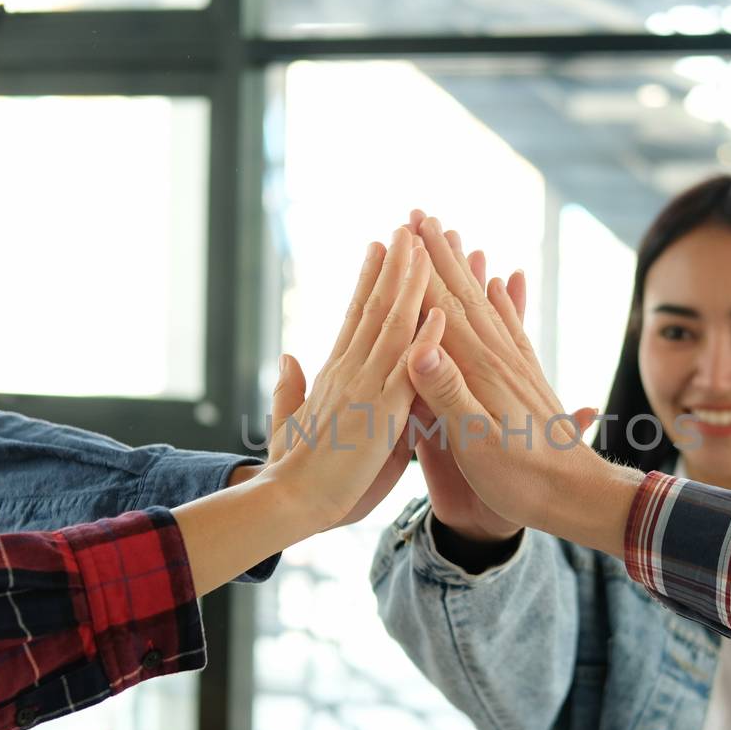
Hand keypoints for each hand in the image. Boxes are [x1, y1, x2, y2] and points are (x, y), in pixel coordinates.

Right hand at [258, 226, 442, 532]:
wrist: (289, 504)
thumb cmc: (294, 472)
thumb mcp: (290, 422)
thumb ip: (290, 388)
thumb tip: (289, 355)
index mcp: (335, 374)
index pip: (357, 316)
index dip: (369, 280)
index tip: (380, 247)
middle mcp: (351, 372)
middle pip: (377, 307)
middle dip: (393, 265)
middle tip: (408, 225)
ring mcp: (365, 388)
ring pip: (393, 325)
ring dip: (411, 283)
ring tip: (424, 244)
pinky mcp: (380, 414)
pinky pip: (410, 371)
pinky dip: (425, 340)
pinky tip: (441, 312)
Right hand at [401, 210, 525, 544]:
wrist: (578, 499)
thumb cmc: (521, 482)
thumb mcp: (475, 445)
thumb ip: (447, 396)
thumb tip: (420, 347)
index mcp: (478, 372)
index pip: (440, 309)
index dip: (418, 270)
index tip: (401, 231)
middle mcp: (498, 359)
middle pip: (462, 296)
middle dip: (439, 255)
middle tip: (420, 215)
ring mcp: (515, 367)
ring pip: (485, 305)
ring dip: (467, 269)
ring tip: (455, 237)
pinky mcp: (526, 380)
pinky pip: (511, 328)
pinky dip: (504, 300)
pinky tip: (504, 283)